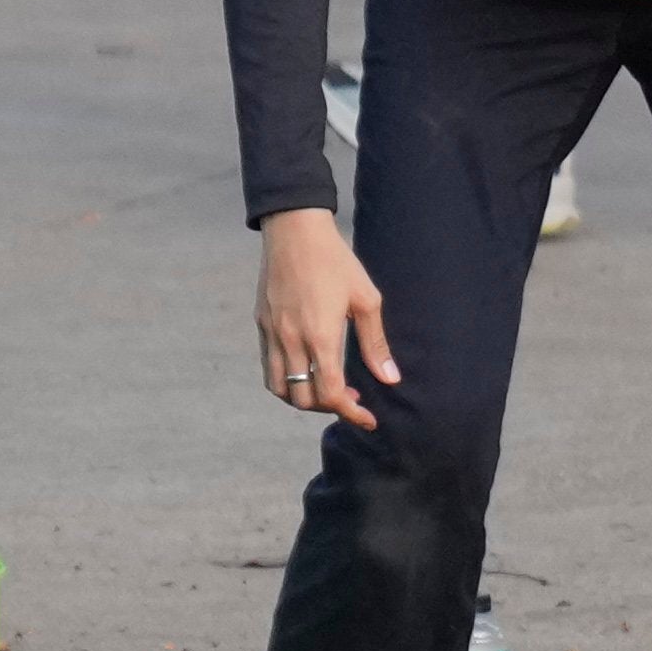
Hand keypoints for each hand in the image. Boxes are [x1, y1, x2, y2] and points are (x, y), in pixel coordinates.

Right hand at [254, 206, 396, 430]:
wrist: (294, 231)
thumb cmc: (336, 261)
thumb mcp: (366, 299)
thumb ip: (375, 343)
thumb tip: (389, 378)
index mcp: (320, 336)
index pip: (331, 394)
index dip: (351, 414)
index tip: (368, 419)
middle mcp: (292, 341)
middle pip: (303, 400)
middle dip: (329, 408)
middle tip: (352, 398)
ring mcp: (272, 334)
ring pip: (279, 389)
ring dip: (302, 399)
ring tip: (325, 389)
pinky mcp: (262, 325)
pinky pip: (269, 368)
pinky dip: (287, 382)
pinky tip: (306, 369)